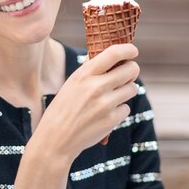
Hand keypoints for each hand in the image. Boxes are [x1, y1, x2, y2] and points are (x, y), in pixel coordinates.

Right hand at [33, 44, 139, 161]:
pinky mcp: (111, 120)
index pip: (114, 53)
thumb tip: (111, 58)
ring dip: (128, 90)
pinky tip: (106, 113)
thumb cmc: (63, 108)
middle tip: (128, 73)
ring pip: (132, 89)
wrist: (56, 139)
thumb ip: (91, 70)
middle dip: (132, 70)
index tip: (133, 51)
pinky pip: (126, 108)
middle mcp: (96, 87)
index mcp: (84, 74)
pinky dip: (120, 110)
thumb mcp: (71, 83)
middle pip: (131, 70)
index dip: (128, 49)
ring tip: (115, 95)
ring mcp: (105, 104)